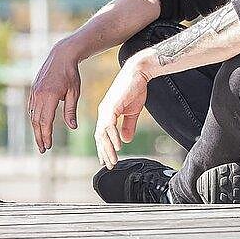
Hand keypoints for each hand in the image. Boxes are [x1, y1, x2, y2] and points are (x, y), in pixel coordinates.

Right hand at [28, 40, 81, 152]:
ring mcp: (35, 92)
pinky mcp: (34, 89)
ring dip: (36, 129)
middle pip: (37, 121)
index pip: (45, 121)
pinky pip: (31, 107)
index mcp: (50, 96)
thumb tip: (72, 127)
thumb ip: (71, 110)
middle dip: (39, 136)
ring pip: (32, 115)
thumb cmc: (71, 74)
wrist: (61, 56)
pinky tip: (38, 125)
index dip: (46, 135)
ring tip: (40, 140)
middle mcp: (39, 95)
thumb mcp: (74, 92)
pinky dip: (34, 118)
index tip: (48, 146)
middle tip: (43, 149)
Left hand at [94, 51, 152, 169]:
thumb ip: (128, 126)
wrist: (139, 73)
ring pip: (103, 133)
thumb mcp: (132, 112)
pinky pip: (110, 125)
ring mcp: (106, 109)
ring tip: (112, 161)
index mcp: (107, 113)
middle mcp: (103, 112)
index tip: (106, 161)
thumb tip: (125, 140)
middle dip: (104, 152)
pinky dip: (113, 136)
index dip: (104, 148)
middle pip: (100, 136)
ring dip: (108, 148)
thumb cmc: (135, 89)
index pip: (102, 134)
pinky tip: (118, 146)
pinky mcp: (112, 106)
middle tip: (108, 166)